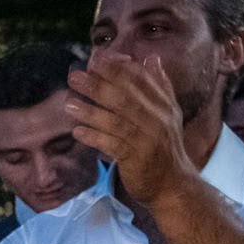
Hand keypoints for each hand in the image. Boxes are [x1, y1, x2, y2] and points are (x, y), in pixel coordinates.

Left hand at [66, 54, 196, 208]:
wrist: (174, 185)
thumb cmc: (166, 148)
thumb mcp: (168, 113)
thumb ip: (160, 86)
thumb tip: (152, 58)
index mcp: (163, 105)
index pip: (139, 80)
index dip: (117, 68)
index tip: (96, 60)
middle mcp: (157, 119)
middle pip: (124, 96)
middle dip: (97, 84)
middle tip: (74, 76)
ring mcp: (147, 139)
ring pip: (116, 120)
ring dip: (91, 111)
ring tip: (69, 104)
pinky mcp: (137, 159)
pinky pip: (112, 145)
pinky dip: (95, 137)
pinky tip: (77, 132)